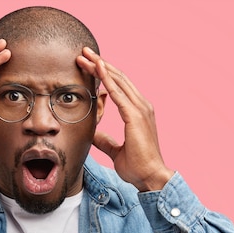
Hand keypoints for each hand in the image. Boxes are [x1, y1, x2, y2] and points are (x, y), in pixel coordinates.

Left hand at [77, 47, 173, 190]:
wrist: (150, 177)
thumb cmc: (137, 167)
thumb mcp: (116, 151)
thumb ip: (106, 141)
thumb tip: (94, 135)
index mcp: (138, 113)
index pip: (119, 87)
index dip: (104, 75)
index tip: (89, 65)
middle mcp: (142, 106)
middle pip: (118, 79)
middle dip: (100, 64)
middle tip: (84, 53)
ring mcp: (140, 109)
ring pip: (118, 81)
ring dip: (101, 67)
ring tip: (86, 56)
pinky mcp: (135, 116)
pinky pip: (118, 93)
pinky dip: (107, 79)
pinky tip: (97, 68)